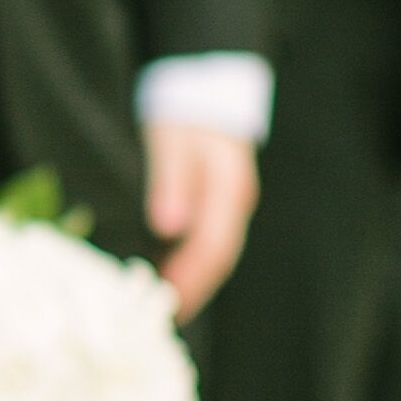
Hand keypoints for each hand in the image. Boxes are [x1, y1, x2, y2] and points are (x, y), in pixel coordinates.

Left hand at [142, 121, 257, 323]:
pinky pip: (209, 238)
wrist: (206, 84)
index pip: (213, 248)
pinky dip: (190, 260)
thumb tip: (168, 226)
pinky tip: (168, 271)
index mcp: (228, 191)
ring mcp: (230, 201)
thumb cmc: (183, 113)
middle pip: (218, 257)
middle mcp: (235, 201)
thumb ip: (171, 182)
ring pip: (216, 250)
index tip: (168, 303)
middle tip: (165, 316)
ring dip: (193, 278)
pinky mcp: (220, 199)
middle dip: (194, 288)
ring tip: (165, 303)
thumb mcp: (171, 141)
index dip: (191, 279)